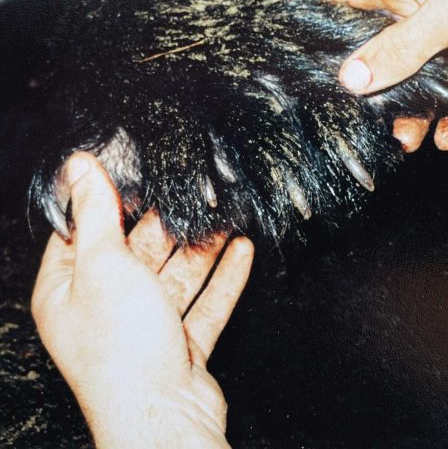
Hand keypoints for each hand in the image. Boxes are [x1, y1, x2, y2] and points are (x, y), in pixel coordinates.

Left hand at [31, 152, 253, 448]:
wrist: (162, 416)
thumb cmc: (121, 350)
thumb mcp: (104, 264)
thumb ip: (97, 213)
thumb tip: (79, 166)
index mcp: (70, 290)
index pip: (84, 233)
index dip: (109, 202)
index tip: (136, 173)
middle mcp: (105, 308)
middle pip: (139, 252)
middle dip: (170, 226)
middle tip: (195, 195)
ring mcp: (145, 328)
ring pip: (177, 276)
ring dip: (204, 249)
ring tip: (228, 218)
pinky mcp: (181, 344)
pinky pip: (204, 303)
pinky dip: (224, 278)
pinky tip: (242, 251)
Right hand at [322, 0, 447, 148]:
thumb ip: (399, 48)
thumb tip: (351, 78)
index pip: (347, 1)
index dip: (326, 34)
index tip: (314, 74)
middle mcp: (425, 2)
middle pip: (385, 50)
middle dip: (378, 88)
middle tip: (370, 124)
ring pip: (425, 76)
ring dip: (417, 107)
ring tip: (409, 140)